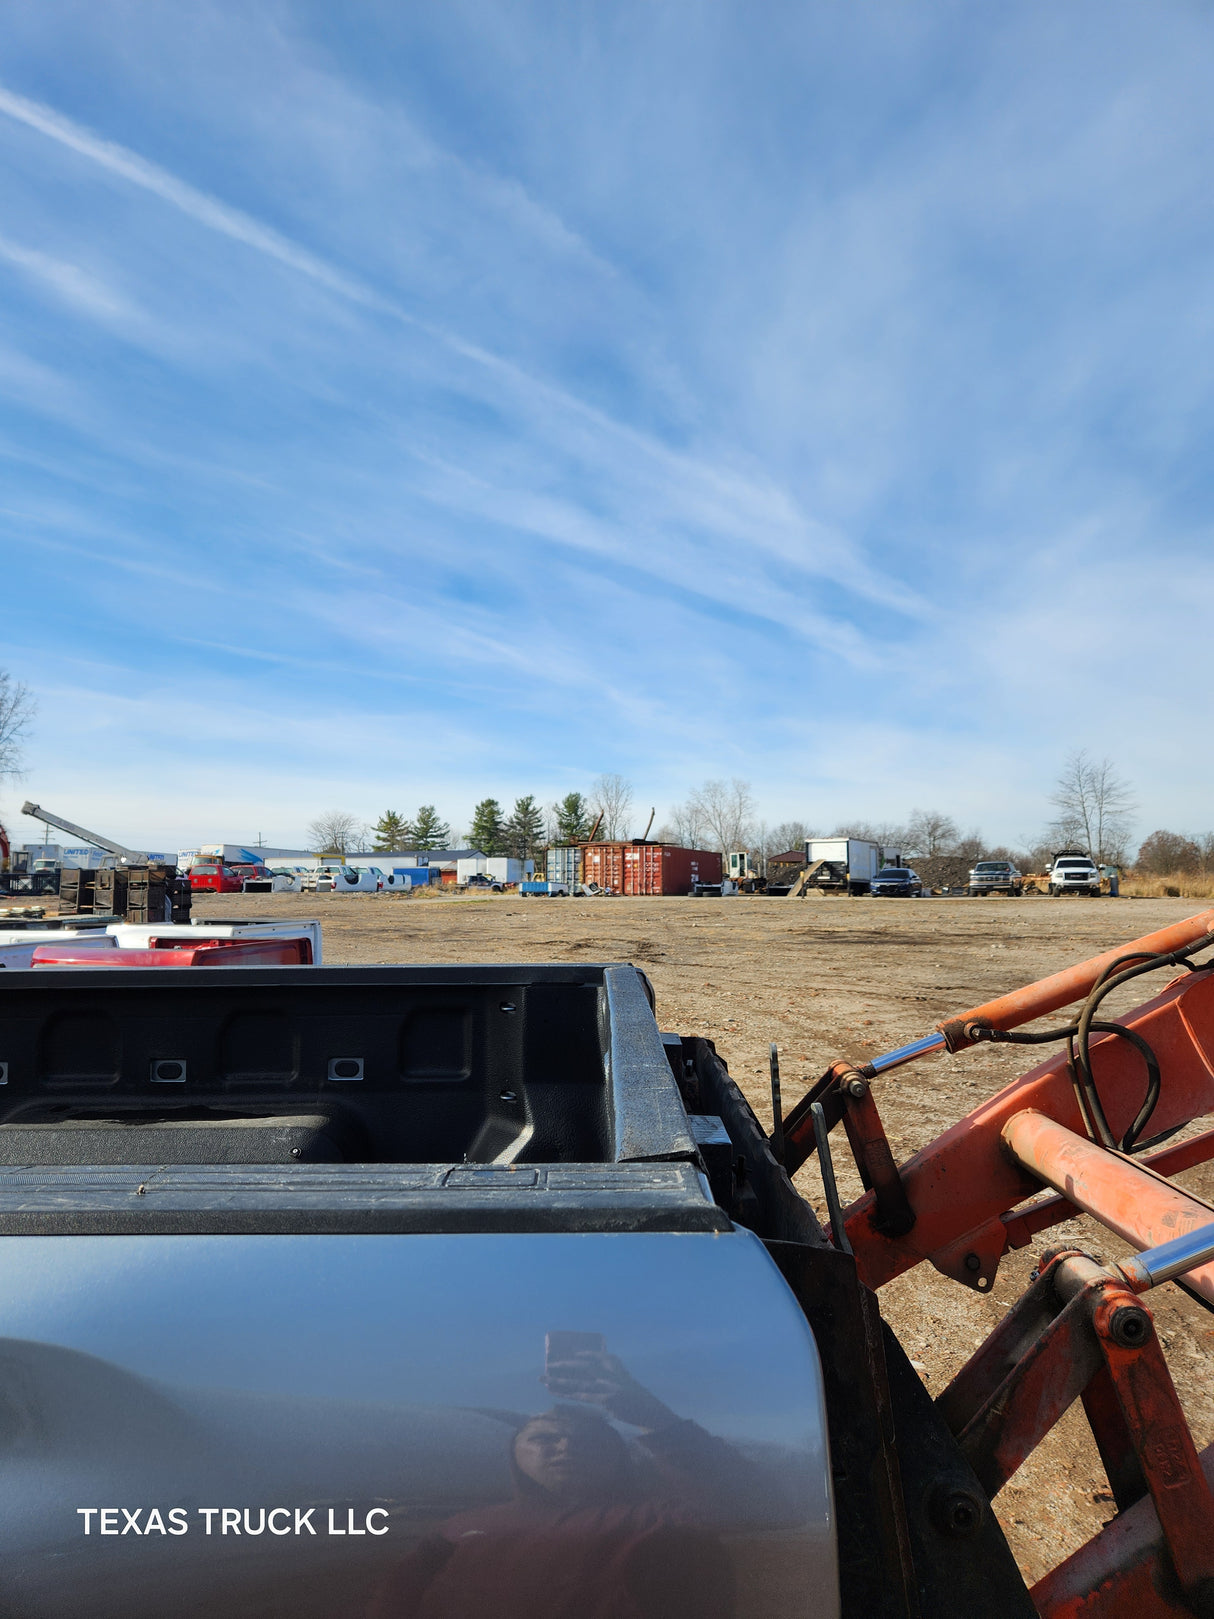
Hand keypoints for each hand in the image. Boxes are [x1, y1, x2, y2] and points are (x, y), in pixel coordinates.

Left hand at [542, 1350, 676, 1430]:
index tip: (562, 1357)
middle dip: (563, 1366)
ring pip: (578, 1382)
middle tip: (548, 1366)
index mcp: (613, 1362)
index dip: (575, 1356)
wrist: (648, 1411)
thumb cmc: (631, 1395)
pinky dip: (566, 1393)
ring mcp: (608, 1386)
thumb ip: (604, 1371)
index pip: (591, 1355)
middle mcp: (610, 1371)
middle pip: (581, 1367)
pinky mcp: (605, 1400)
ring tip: (543, 1379)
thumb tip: (579, 1367)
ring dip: (559, 1381)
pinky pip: (581, 1396)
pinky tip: (554, 1391)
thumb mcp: (620, 1377)